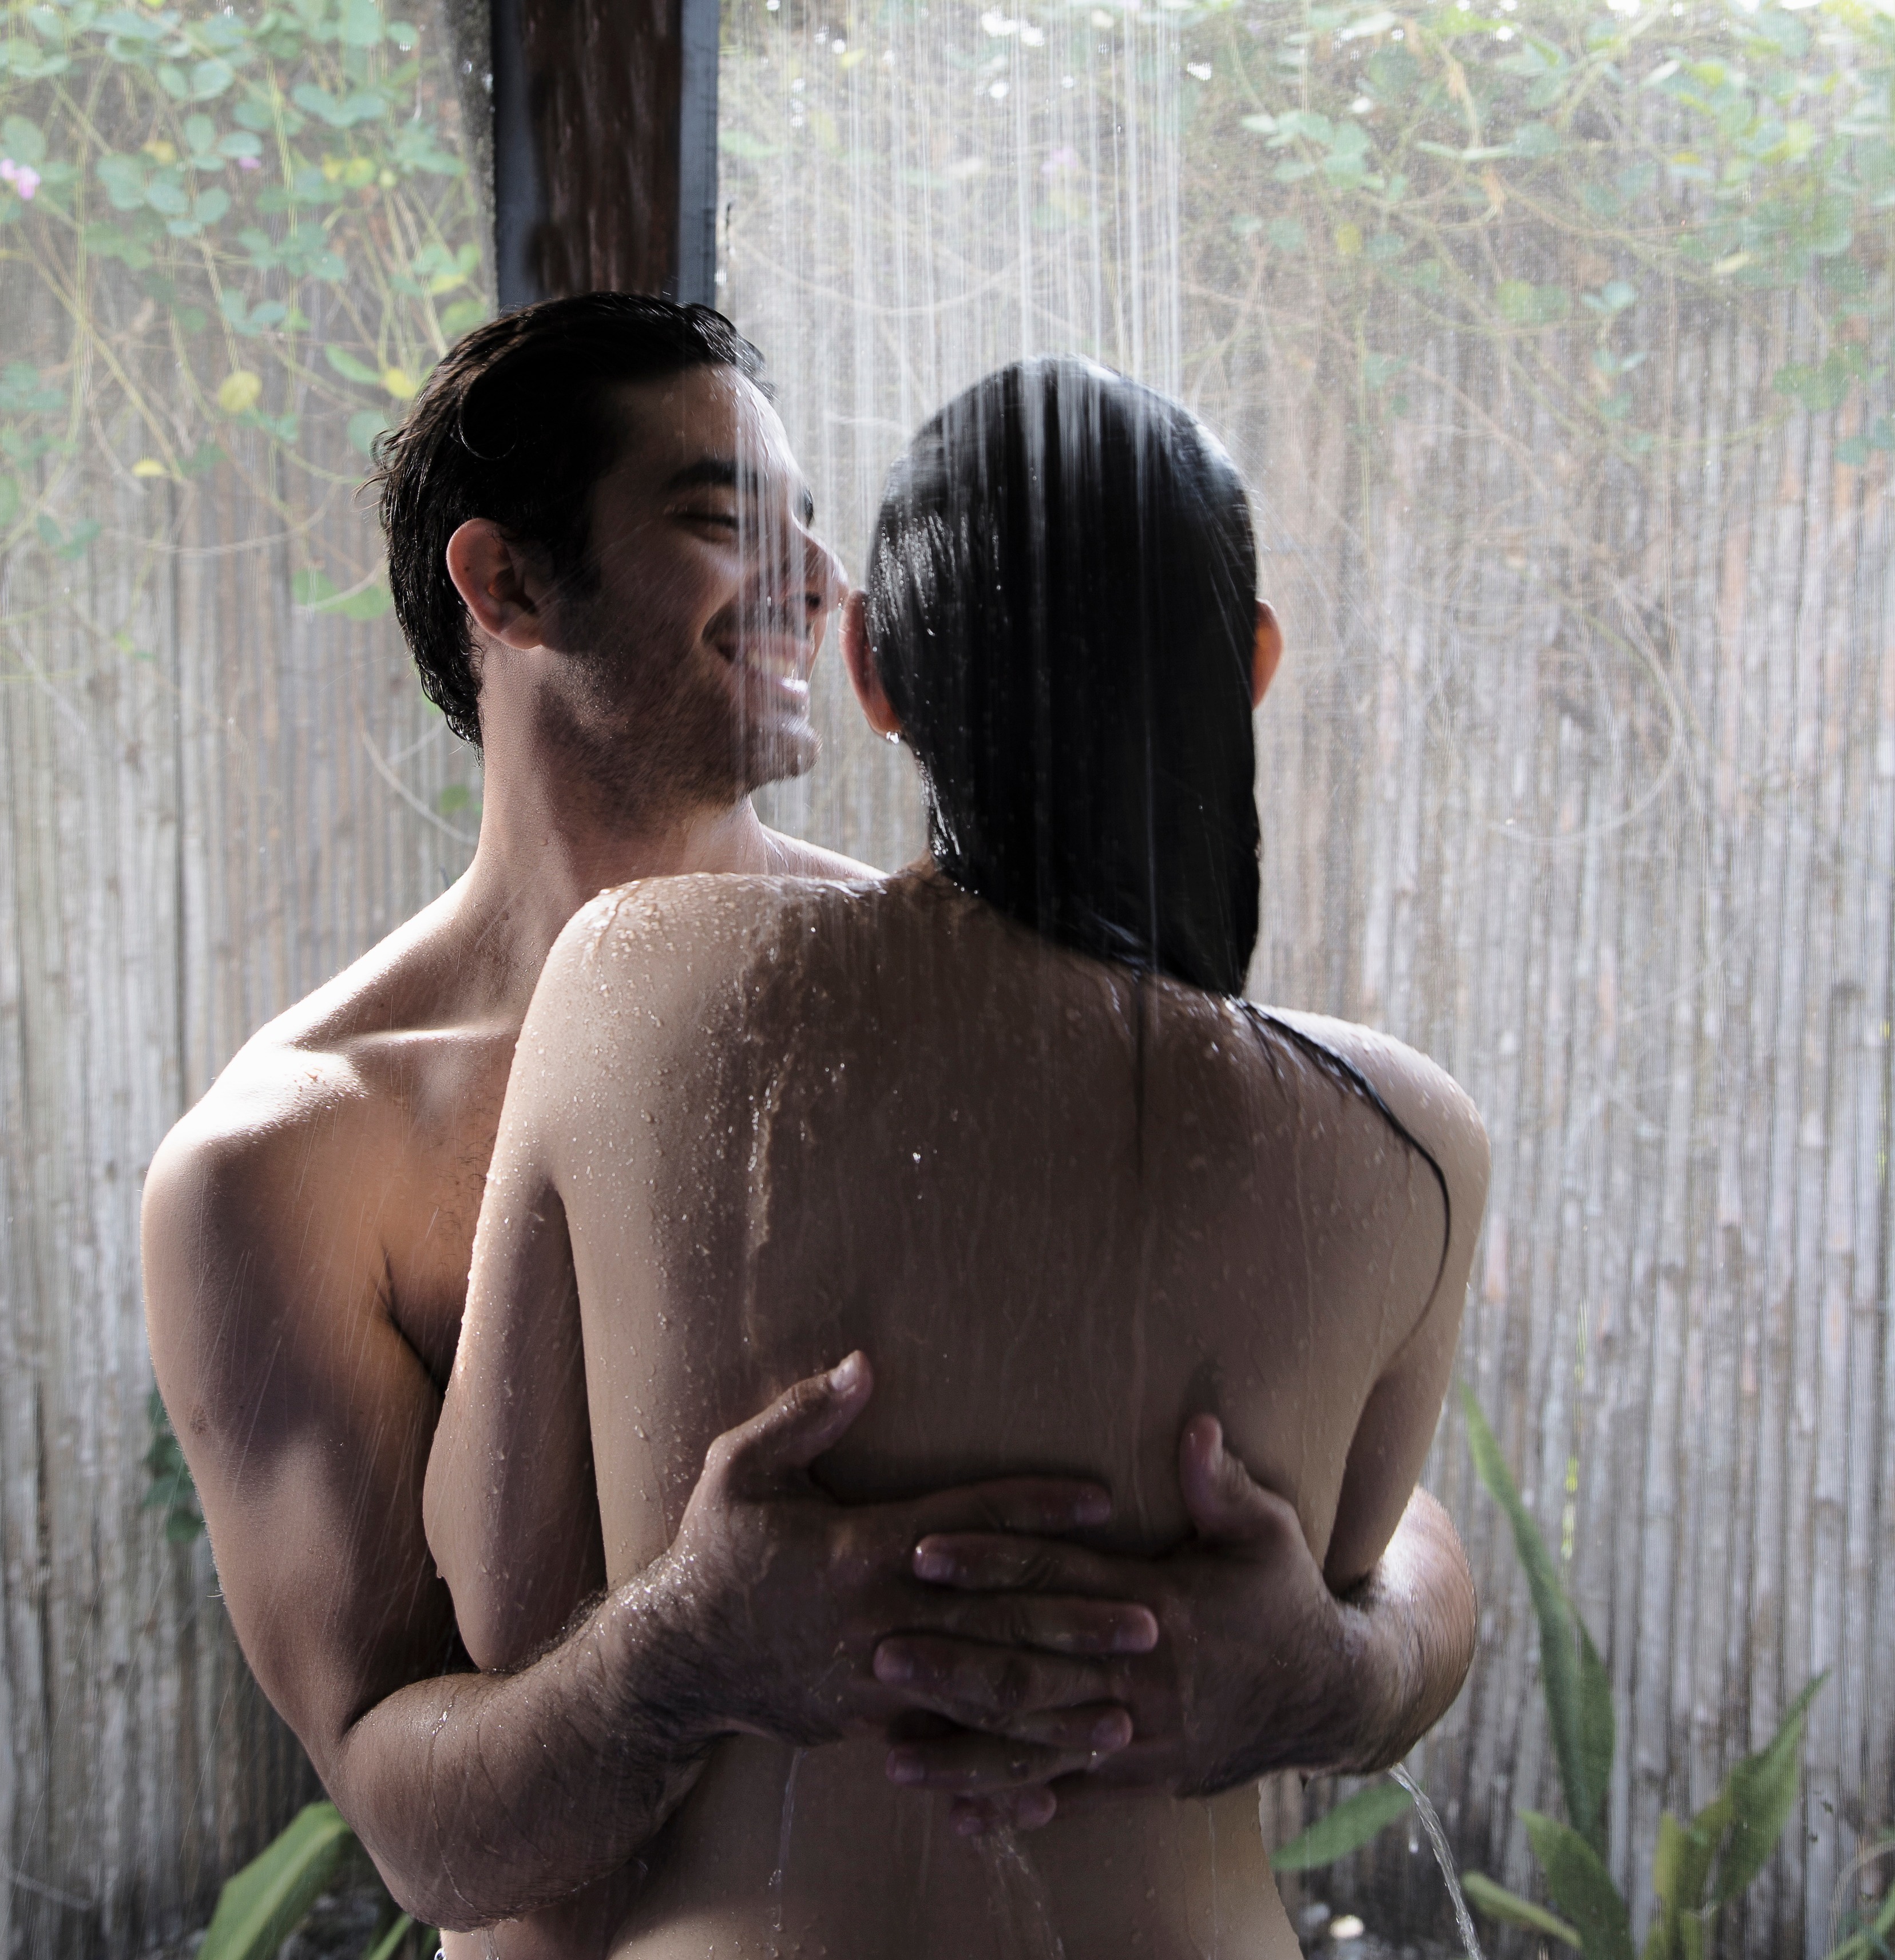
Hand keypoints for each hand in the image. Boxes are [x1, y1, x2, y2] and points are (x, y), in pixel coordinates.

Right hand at [646, 1354, 1159, 1764]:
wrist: (674, 1664)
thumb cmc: (713, 1554)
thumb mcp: (738, 1469)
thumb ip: (804, 1415)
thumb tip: (864, 1364)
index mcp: (860, 1548)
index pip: (967, 1522)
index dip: (1036, 1506)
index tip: (1102, 1500)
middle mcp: (881, 1616)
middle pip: (996, 1617)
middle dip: (1077, 1621)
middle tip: (1152, 1620)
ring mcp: (879, 1681)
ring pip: (984, 1694)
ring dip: (1059, 1701)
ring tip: (1126, 1707)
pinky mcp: (871, 1725)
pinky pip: (950, 1747)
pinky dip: (1005, 1764)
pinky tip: (1056, 1780)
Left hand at [886, 1416, 1396, 1832]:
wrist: (1330, 1696)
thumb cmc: (1286, 1598)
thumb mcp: (1268, 1532)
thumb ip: (1221, 1482)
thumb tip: (1195, 1425)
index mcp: (1160, 1607)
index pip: (1055, 1578)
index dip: (988, 1561)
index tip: (924, 1550)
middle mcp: (1140, 1677)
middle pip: (1030, 1669)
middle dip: (951, 1663)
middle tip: (879, 1650)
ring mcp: (1138, 1737)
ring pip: (1036, 1744)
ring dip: (962, 1747)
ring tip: (890, 1751)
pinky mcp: (1140, 1779)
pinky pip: (1067, 1796)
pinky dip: (1011, 1803)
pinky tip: (957, 1811)